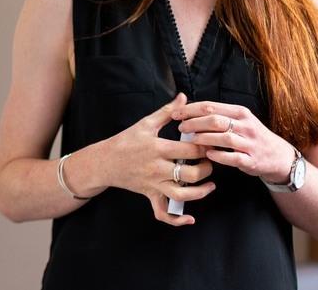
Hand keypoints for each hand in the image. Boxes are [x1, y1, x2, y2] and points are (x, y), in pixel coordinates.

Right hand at [103, 93, 215, 225]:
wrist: (104, 162)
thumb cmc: (125, 141)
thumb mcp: (145, 123)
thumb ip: (167, 111)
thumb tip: (183, 97)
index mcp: (158, 148)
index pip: (190, 150)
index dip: (206, 147)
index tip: (212, 143)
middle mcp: (157, 168)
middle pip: (191, 174)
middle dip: (207, 168)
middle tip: (210, 161)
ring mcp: (154, 184)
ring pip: (182, 195)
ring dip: (201, 192)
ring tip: (210, 184)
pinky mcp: (150, 195)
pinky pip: (163, 213)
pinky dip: (177, 220)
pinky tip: (190, 218)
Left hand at [174, 101, 295, 183]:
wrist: (278, 156)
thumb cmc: (251, 136)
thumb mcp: (240, 120)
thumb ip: (218, 115)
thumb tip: (189, 111)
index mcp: (240, 113)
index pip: (211, 107)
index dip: (190, 109)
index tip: (176, 113)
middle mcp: (246, 125)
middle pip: (215, 120)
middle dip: (194, 123)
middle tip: (181, 127)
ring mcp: (249, 143)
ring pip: (224, 137)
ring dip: (204, 138)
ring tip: (191, 140)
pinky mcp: (251, 160)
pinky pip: (233, 157)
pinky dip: (219, 155)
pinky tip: (208, 154)